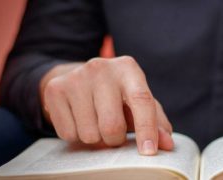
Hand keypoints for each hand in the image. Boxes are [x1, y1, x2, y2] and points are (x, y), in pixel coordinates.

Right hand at [40, 56, 173, 154]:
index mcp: (128, 68)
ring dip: (96, 139)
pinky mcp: (55, 90)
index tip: (149, 152)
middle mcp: (101, 68)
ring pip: (89, 134)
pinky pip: (68, 134)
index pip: (141, 101)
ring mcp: (75, 77)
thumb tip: (167, 144)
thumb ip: (155, 121)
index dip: (147, 129)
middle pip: (112, 126)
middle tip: (114, 131)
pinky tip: (79, 120)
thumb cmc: (116, 94)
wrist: (78, 77)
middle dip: (115, 139)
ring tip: (96, 122)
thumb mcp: (138, 101)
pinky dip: (76, 136)